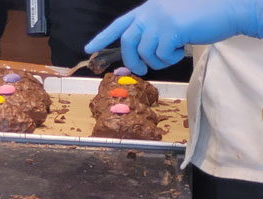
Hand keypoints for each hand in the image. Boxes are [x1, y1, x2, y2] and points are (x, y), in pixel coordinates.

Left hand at [84, 0, 262, 74]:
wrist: (227, 9)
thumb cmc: (201, 17)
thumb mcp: (171, 20)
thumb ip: (152, 32)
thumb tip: (136, 56)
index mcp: (148, 9)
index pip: (120, 24)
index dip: (102, 37)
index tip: (89, 49)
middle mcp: (150, 13)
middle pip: (127, 42)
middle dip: (131, 60)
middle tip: (140, 70)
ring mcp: (159, 20)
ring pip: (144, 52)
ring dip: (156, 61)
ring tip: (172, 52)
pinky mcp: (170, 29)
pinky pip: (160, 56)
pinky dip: (169, 59)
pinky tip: (181, 49)